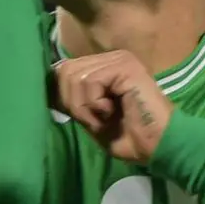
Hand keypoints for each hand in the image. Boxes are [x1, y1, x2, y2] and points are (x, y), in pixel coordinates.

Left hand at [51, 51, 174, 163]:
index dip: (62, 95)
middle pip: (65, 71)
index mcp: (104, 66)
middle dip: (72, 102)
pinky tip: (111, 112)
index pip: (64, 68)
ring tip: (105, 117)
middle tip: (94, 119)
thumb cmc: (127, 137)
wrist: (156, 146)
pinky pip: (89, 81)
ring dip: (84, 106)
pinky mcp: (125, 66)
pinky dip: (94, 104)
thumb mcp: (90, 116)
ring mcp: (119, 59)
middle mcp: (111, 57)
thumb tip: (48, 84)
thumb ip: (73, 98)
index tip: (79, 116)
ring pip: (75, 77)